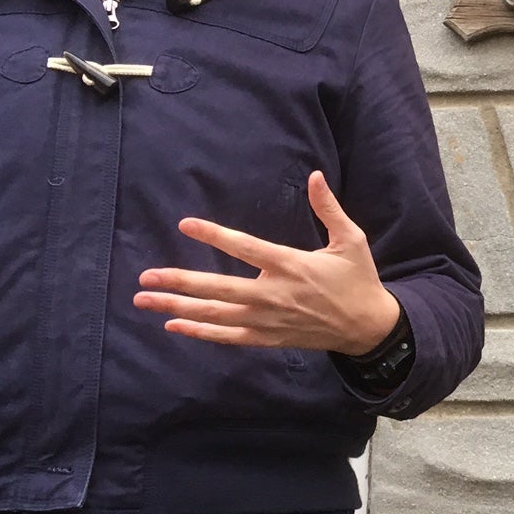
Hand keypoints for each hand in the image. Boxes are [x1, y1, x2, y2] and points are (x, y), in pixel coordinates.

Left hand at [135, 172, 400, 354]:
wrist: (367, 328)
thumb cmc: (358, 279)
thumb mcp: (351, 239)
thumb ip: (329, 208)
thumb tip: (315, 176)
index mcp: (291, 265)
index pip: (244, 247)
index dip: (213, 234)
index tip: (185, 224)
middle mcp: (274, 294)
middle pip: (218, 288)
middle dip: (178, 282)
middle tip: (145, 278)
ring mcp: (268, 319)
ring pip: (216, 315)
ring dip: (178, 308)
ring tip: (145, 302)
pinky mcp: (268, 338)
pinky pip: (228, 336)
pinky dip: (200, 333)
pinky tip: (174, 326)